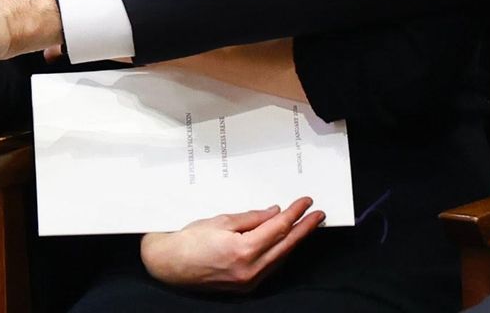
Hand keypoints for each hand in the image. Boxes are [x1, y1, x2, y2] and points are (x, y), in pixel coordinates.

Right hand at [140, 197, 324, 290]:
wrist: (170, 264)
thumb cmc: (191, 239)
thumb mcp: (223, 220)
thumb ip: (252, 218)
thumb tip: (274, 213)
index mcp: (244, 250)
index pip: (278, 228)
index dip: (295, 214)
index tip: (306, 202)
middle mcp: (249, 270)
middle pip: (285, 246)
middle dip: (304, 229)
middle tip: (318, 215)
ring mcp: (247, 282)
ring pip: (280, 258)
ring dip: (294, 241)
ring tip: (307, 226)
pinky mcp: (243, 287)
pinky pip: (269, 267)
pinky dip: (280, 253)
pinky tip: (286, 243)